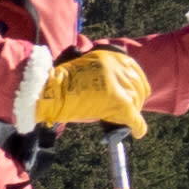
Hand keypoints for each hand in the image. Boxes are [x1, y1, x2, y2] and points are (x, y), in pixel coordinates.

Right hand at [34, 46, 152, 135]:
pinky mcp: (117, 100)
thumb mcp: (89, 69)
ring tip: (125, 121)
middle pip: (138, 87)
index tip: (136, 95)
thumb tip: (122, 90)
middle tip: (129, 111)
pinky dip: (138, 126)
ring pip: (136, 102)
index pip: (135, 72)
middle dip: (136, 101)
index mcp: (111, 56)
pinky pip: (134, 116)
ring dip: (132, 113)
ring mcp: (118, 83)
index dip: (138, 86)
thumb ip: (106, 75)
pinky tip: (137, 132)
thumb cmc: (62, 83)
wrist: (50, 91)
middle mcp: (118, 67)